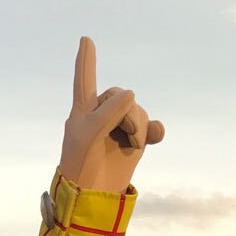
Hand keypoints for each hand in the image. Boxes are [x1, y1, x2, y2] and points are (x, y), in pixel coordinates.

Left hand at [58, 36, 163, 192]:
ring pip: (137, 109)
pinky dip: (153, 130)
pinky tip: (153, 138)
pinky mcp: (135, 141)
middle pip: (120, 95)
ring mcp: (119, 127)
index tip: (85, 40)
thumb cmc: (81, 164)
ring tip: (129, 144)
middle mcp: (101, 114)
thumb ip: (108, 111)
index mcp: (82, 110)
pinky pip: (151, 126)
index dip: (86, 61)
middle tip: (121, 134)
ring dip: (136, 125)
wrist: (93, 195)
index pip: (85, 80)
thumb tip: (131, 93)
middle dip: (125, 112)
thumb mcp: (88, 134)